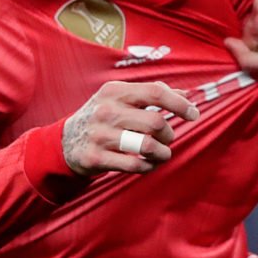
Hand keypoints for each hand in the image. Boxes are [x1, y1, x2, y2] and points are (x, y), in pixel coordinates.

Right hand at [61, 81, 199, 175]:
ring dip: (162, 153)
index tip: (193, 114)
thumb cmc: (102, 117)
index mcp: (114, 91)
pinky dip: (148, 166)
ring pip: (147, 146)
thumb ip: (151, 93)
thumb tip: (186, 94)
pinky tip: (148, 164)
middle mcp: (106, 111)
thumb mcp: (119, 97)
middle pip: (155, 122)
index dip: (179, 104)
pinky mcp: (95, 158)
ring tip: (161, 153)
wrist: (64, 142)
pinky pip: (134, 165)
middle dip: (169, 134)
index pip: (155, 92)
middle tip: (167, 138)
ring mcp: (99, 135)